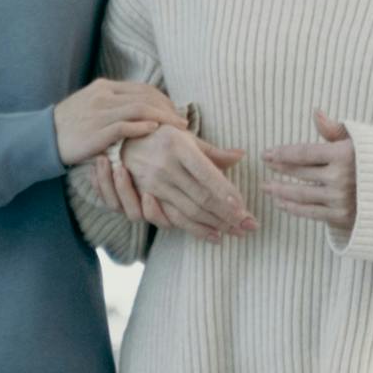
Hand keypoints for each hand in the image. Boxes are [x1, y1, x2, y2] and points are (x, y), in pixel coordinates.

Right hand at [51, 77, 191, 167]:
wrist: (42, 138)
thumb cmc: (69, 126)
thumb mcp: (90, 106)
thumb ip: (113, 105)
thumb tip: (141, 112)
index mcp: (104, 87)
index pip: (143, 88)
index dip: (164, 100)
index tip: (176, 113)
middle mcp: (104, 96)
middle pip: (146, 97)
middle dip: (169, 109)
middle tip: (183, 123)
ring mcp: (100, 112)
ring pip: (140, 109)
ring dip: (164, 118)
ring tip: (178, 130)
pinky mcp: (96, 131)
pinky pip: (125, 126)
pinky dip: (143, 127)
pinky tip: (156, 131)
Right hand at [116, 124, 258, 238]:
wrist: (121, 142)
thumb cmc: (161, 137)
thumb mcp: (186, 137)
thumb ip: (214, 152)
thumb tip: (241, 156)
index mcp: (179, 147)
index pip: (207, 175)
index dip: (226, 194)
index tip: (244, 209)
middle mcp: (166, 167)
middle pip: (201, 198)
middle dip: (228, 215)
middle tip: (250, 226)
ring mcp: (154, 185)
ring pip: (190, 212)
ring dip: (216, 225)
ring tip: (238, 232)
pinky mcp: (147, 197)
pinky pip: (174, 219)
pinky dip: (196, 230)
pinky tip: (213, 236)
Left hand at [256, 113, 359, 238]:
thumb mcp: (360, 140)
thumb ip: (334, 129)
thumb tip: (315, 112)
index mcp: (344, 154)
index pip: (304, 152)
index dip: (282, 152)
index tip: (267, 153)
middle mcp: (340, 178)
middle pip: (300, 172)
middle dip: (279, 168)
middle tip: (265, 164)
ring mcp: (340, 199)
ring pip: (300, 195)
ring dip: (280, 191)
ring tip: (266, 187)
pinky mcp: (341, 216)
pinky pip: (310, 213)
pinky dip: (292, 208)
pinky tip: (280, 203)